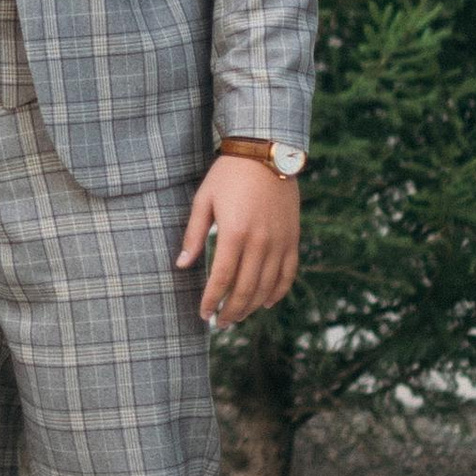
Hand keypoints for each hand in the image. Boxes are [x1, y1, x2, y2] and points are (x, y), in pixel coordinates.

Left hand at [176, 156, 299, 328]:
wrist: (266, 153)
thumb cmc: (228, 175)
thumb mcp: (203, 200)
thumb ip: (194, 234)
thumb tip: (182, 265)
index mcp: (235, 233)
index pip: (223, 279)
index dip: (212, 300)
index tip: (203, 315)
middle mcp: (261, 242)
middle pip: (246, 289)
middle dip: (231, 311)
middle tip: (219, 323)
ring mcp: (280, 241)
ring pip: (267, 286)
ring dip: (252, 306)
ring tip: (237, 316)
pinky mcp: (293, 238)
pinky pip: (289, 273)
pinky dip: (278, 292)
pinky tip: (266, 303)